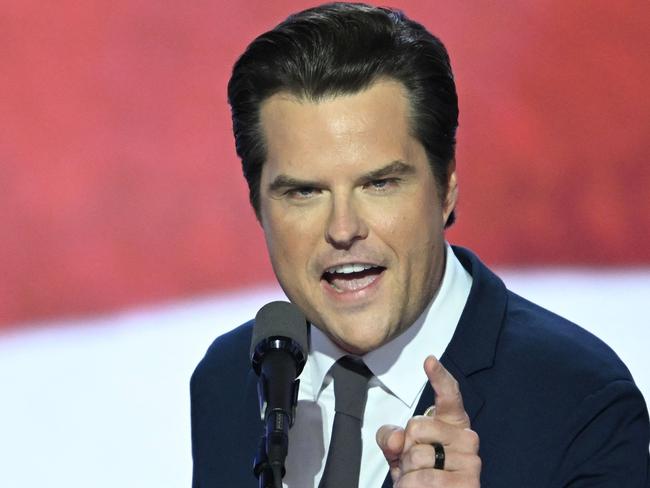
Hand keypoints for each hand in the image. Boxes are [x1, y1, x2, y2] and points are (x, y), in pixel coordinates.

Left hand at [376, 356, 480, 486]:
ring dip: (407, 474)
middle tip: (414, 465)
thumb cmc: (420, 474)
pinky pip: (424, 479)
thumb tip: (396, 440)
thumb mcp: (400, 453)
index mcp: (453, 424)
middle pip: (417, 426)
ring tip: (417, 482)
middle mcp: (467, 438)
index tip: (429, 360)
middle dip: (405, 448)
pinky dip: (410, 487)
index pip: (448, 396)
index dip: (439, 377)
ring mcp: (471, 462)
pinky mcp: (469, 483)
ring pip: (417, 456)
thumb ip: (392, 438)